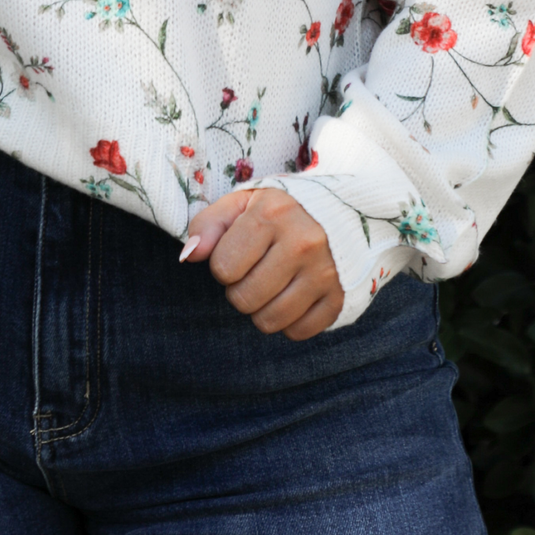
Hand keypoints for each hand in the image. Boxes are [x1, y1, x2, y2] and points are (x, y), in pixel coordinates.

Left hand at [180, 187, 344, 339]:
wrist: (345, 211)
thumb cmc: (282, 209)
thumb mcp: (244, 202)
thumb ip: (209, 223)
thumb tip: (189, 255)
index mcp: (273, 214)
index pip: (223, 267)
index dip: (223, 264)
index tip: (239, 252)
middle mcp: (303, 243)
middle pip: (244, 299)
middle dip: (240, 288)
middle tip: (255, 270)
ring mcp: (325, 273)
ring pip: (269, 321)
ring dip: (262, 308)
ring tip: (272, 283)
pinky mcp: (340, 298)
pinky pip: (299, 332)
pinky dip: (290, 321)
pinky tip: (294, 295)